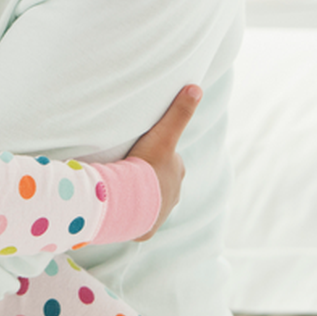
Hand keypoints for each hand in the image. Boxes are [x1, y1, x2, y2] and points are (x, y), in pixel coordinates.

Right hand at [126, 84, 199, 241]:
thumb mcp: (163, 135)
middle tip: (128, 171)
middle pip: (160, 182)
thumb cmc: (146, 166)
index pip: (168, 161)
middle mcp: (172, 194)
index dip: (155, 155)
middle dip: (148, 177)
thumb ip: (179, 112)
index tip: (139, 153)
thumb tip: (197, 87)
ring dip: (139, 196)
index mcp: (176, 173)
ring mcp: (159, 213)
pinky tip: (119, 210)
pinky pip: (137, 221)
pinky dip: (130, 215)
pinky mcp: (145, 228)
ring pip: (149, 201)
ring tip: (122, 190)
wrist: (129, 200)